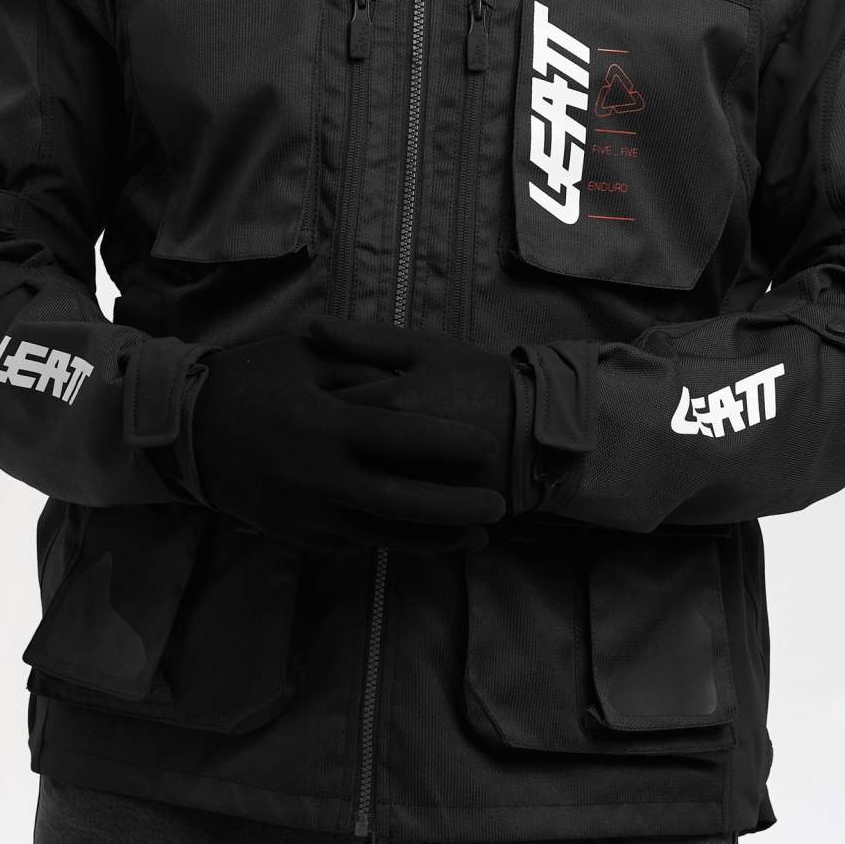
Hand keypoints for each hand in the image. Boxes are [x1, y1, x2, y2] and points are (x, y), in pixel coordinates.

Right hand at [187, 328, 508, 554]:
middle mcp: (321, 479)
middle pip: (404, 502)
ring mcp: (308, 513)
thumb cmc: (248, 380)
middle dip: (457, 508)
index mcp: (327, 428)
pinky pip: (353, 542)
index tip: (486, 446)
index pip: (403, 439)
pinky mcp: (297, 534)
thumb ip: (359, 369)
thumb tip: (408, 384)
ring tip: (475, 538)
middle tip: (499, 508)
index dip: (450, 444)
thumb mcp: (303, 358)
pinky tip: (422, 539)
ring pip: (383, 534)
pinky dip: (391, 541)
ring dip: (433, 538)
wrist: (185, 432)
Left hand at [305, 316, 540, 515]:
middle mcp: (393, 452)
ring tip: (335, 458)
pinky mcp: (426, 516)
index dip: (306, 399)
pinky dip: (363, 499)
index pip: (321, 403)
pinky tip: (359, 486)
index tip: (303, 395)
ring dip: (336, 473)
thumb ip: (365, 338)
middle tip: (311, 430)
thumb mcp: (426, 349)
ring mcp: (409, 489)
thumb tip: (312, 326)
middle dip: (316, 441)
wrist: (541, 429)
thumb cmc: (481, 381)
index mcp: (389, 403)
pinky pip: (377, 513)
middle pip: (329, 450)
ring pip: (348, 486)